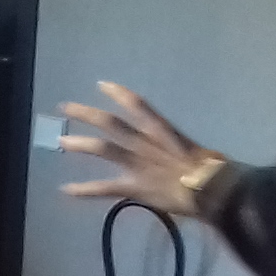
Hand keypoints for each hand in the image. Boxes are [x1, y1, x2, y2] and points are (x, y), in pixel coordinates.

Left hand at [60, 81, 223, 217]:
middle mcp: (145, 143)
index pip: (138, 105)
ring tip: (60, 141)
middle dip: (86, 114)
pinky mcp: (133, 186)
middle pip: (110, 123)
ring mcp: (136, 163)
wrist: (213, 190)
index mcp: (162, 131)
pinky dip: (83, 190)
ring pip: (102, 149)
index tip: (101, 85)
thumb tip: (185, 154)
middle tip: (65, 107)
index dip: (119, 94)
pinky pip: (103, 188)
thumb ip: (182, 150)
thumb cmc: (214, 170)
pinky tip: (65, 190)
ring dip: (79, 144)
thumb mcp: (199, 151)